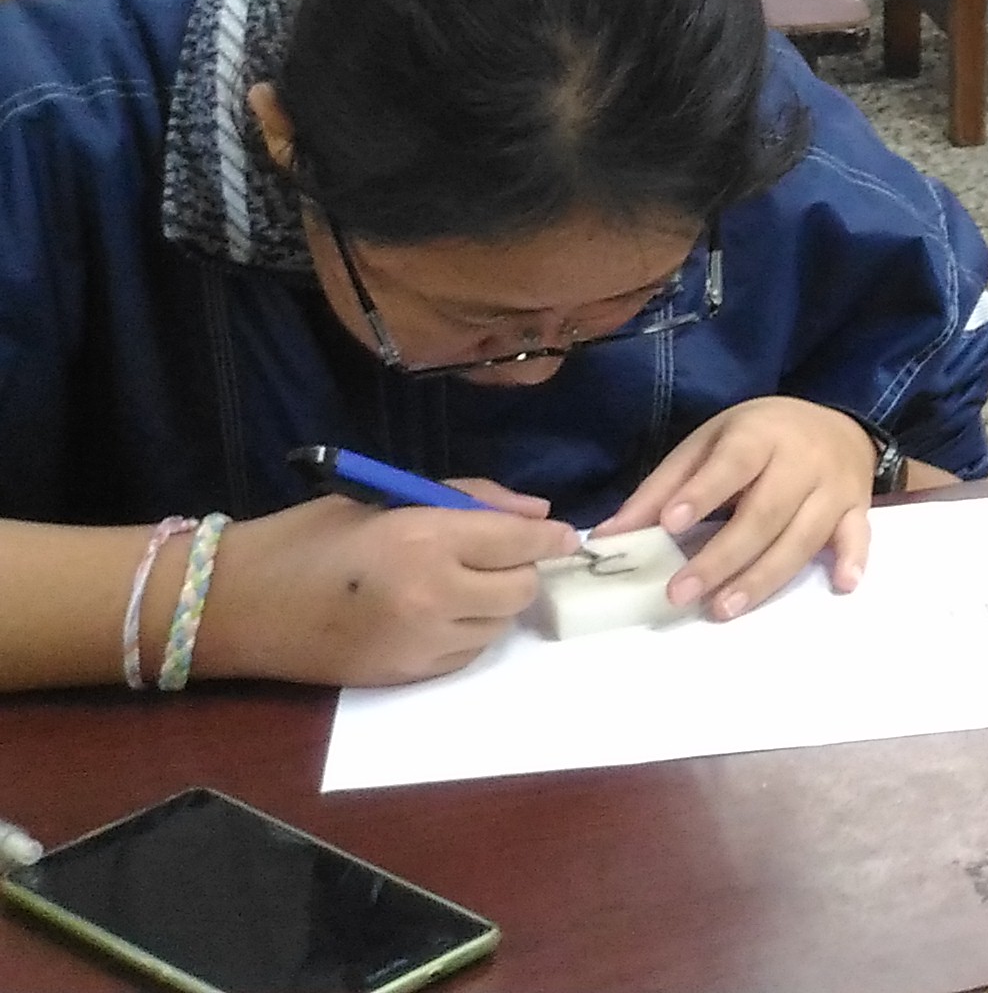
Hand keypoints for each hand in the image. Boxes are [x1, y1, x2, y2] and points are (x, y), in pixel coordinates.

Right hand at [196, 483, 571, 687]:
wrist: (236, 605)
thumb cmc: (309, 538)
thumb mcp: (387, 497)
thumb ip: (469, 500)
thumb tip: (539, 515)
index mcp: (424, 540)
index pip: (519, 541)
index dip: (550, 536)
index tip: (564, 534)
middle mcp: (432, 596)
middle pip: (521, 589)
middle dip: (518, 570)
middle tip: (492, 556)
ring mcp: (420, 643)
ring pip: (498, 625)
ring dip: (491, 604)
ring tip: (452, 583)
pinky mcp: (405, 676)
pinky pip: (467, 654)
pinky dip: (466, 633)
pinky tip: (432, 614)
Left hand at [605, 398, 882, 620]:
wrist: (838, 423)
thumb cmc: (759, 437)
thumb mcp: (707, 444)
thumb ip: (662, 489)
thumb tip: (605, 539)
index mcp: (760, 435)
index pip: (732, 464)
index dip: (703, 494)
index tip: (671, 525)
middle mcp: (803, 460)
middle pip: (765, 514)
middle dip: (722, 557)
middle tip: (681, 593)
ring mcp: (835, 487)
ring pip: (803, 536)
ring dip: (764, 576)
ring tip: (724, 608)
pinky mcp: (858, 509)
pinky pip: (859, 536)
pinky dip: (853, 559)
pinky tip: (843, 584)